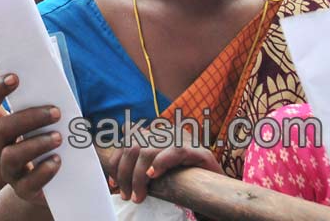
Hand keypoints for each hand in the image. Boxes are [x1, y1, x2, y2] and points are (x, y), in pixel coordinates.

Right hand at [0, 74, 59, 207]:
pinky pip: (28, 183)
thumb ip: (42, 104)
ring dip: (36, 143)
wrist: (48, 187)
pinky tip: (57, 161)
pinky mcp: (23, 190)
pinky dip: (44, 170)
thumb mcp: (41, 124)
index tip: (15, 77)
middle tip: (55, 112)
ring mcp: (9, 170)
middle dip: (28, 117)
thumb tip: (56, 80)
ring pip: (11, 155)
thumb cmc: (46, 143)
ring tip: (59, 137)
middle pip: (1, 129)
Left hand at [105, 127, 221, 203]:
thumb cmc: (183, 181)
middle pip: (134, 146)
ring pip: (149, 150)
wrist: (216, 189)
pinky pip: (175, 151)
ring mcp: (183, 141)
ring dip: (138, 175)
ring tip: (138, 196)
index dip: (116, 162)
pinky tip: (153, 176)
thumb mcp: (156, 173)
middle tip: (126, 195)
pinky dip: (161, 163)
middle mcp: (167, 133)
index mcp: (155, 135)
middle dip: (125, 173)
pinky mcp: (199, 152)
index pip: (127, 142)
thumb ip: (138, 167)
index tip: (113, 183)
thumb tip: (114, 178)